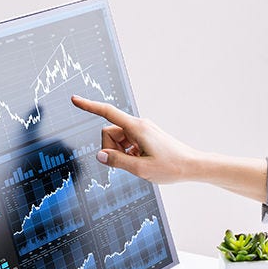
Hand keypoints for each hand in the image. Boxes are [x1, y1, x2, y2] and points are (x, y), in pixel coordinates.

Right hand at [71, 94, 203, 184]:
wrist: (193, 166)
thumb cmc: (171, 167)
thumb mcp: (141, 169)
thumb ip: (118, 162)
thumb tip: (100, 156)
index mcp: (137, 128)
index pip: (107, 113)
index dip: (89, 106)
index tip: (74, 99)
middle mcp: (138, 125)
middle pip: (109, 132)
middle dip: (111, 149)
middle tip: (129, 164)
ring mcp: (142, 131)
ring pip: (117, 140)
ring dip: (121, 153)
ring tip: (139, 163)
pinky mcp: (145, 137)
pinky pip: (127, 143)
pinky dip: (128, 153)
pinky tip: (143, 162)